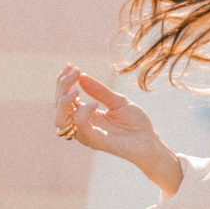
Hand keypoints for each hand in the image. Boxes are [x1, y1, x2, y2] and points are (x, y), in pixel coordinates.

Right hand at [54, 65, 182, 195]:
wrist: (150, 141)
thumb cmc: (135, 123)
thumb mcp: (118, 101)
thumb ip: (99, 91)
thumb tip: (81, 75)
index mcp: (86, 114)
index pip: (64, 98)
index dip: (63, 82)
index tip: (70, 66)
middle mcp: (82, 125)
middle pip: (59, 106)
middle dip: (62, 86)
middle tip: (74, 71)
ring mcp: (87, 134)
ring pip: (61, 119)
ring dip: (64, 101)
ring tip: (75, 89)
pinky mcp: (95, 141)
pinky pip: (80, 126)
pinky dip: (83, 113)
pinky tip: (94, 104)